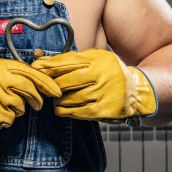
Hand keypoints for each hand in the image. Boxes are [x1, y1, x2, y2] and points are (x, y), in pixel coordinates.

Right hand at [0, 58, 60, 147]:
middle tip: (38, 105)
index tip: (56, 91)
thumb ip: (12, 75)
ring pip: (20, 105)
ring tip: (1, 107)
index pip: (27, 71)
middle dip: (36, 98)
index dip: (44, 82)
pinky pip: (10, 119)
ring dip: (16, 110)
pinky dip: (5, 120)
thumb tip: (41, 81)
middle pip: (27, 87)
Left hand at [31, 49, 157, 124]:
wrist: (135, 91)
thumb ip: (71, 59)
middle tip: (45, 86)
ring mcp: (102, 94)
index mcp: (96, 59)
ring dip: (57, 100)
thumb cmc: (109, 72)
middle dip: (51, 85)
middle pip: (65, 82)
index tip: (35, 67)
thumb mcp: (95, 59)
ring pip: (69, 98)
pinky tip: (62, 108)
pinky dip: (66, 111)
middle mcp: (100, 76)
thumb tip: (42, 61)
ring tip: (55, 98)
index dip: (48, 66)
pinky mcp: (103, 111)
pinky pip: (78, 112)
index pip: (66, 62)